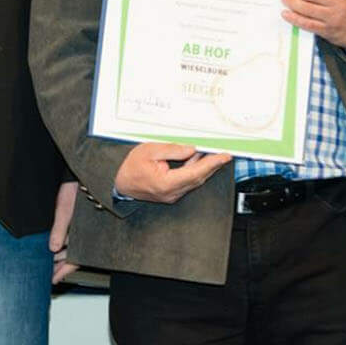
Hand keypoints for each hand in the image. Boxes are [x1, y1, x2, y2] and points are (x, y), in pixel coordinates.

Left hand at [50, 182, 78, 284]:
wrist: (84, 172)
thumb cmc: (76, 188)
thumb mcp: (65, 210)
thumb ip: (60, 229)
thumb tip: (53, 248)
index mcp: (85, 235)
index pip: (74, 260)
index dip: (63, 271)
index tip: (54, 280)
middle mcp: (85, 234)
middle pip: (72, 255)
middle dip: (59, 265)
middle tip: (48, 273)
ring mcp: (82, 228)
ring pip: (71, 246)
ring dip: (60, 254)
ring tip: (48, 262)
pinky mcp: (79, 221)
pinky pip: (71, 236)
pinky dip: (62, 242)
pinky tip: (54, 245)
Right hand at [113, 143, 230, 204]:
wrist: (121, 184)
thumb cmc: (131, 167)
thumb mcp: (149, 151)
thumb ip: (172, 150)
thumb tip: (192, 149)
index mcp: (166, 183)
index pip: (195, 172)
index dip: (212, 164)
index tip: (224, 156)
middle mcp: (172, 192)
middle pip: (199, 177)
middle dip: (213, 165)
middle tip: (224, 154)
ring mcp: (173, 195)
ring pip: (195, 180)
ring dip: (206, 168)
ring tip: (215, 155)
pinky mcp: (172, 193)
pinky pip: (188, 181)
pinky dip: (196, 171)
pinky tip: (199, 160)